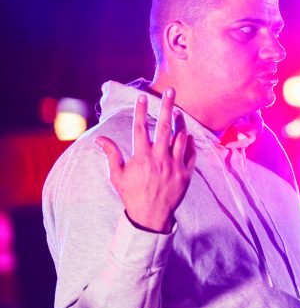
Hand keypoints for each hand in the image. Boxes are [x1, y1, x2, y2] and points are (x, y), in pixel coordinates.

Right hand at [94, 88, 195, 233]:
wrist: (151, 216)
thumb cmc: (132, 195)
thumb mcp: (118, 176)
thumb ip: (112, 155)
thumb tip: (100, 139)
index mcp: (142, 157)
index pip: (141, 128)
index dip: (142, 111)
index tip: (143, 96)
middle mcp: (160, 158)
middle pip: (165, 127)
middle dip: (168, 107)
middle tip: (172, 91)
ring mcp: (175, 165)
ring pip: (181, 138)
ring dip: (181, 123)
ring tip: (179, 112)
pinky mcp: (186, 173)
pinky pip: (191, 153)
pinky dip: (190, 143)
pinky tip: (188, 134)